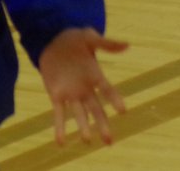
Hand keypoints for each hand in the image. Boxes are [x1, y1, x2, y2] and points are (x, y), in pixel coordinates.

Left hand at [38, 27, 128, 145]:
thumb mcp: (89, 37)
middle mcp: (86, 89)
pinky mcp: (57, 96)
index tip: (123, 111)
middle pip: (96, 110)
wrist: (52, 40)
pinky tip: (60, 142)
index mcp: (96, 75)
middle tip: (109, 142)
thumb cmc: (74, 38)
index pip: (108, 90)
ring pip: (79, 114)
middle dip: (102, 125)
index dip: (115, 100)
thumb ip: (106, 43)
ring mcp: (72, 94)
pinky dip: (59, 127)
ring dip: (83, 127)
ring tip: (87, 141)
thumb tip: (127, 45)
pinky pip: (59, 114)